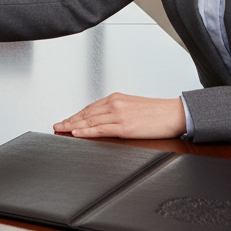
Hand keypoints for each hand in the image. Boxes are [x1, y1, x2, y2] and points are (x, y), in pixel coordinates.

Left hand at [53, 94, 185, 138]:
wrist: (173, 114)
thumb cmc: (157, 112)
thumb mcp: (133, 106)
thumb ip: (118, 110)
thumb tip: (107, 119)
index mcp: (116, 98)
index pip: (90, 108)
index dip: (76, 115)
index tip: (66, 119)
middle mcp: (115, 104)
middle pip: (86, 113)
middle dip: (70, 120)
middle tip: (57, 125)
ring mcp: (118, 114)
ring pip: (89, 121)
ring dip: (73, 125)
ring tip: (61, 129)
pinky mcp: (123, 126)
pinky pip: (99, 129)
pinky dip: (86, 131)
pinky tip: (76, 133)